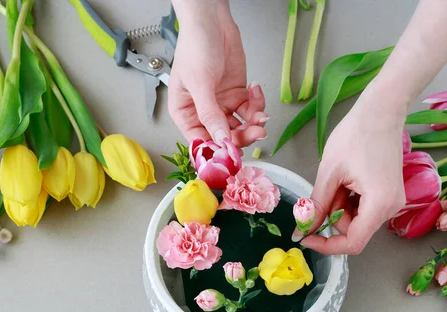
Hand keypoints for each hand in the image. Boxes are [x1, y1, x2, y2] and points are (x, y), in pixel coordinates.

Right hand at [168, 1, 267, 146]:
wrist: (212, 21)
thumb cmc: (195, 47)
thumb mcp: (200, 83)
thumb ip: (210, 113)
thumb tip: (220, 139)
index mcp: (185, 113)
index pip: (201, 142)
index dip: (217, 151)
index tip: (233, 155)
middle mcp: (203, 112)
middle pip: (224, 137)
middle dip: (242, 137)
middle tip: (256, 132)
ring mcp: (222, 104)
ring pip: (240, 126)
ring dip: (253, 123)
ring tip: (261, 115)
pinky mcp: (237, 95)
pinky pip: (250, 109)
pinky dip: (257, 104)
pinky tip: (256, 90)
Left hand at [296, 88, 406, 254]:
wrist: (381, 110)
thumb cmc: (356, 135)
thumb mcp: (329, 173)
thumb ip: (316, 205)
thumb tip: (301, 231)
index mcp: (380, 205)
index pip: (353, 243)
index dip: (327, 245)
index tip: (306, 237)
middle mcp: (391, 208)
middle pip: (355, 230)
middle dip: (332, 217)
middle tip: (323, 190)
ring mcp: (392, 201)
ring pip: (357, 219)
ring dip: (340, 207)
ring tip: (337, 178)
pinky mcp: (389, 193)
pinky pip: (364, 208)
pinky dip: (349, 200)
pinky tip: (345, 179)